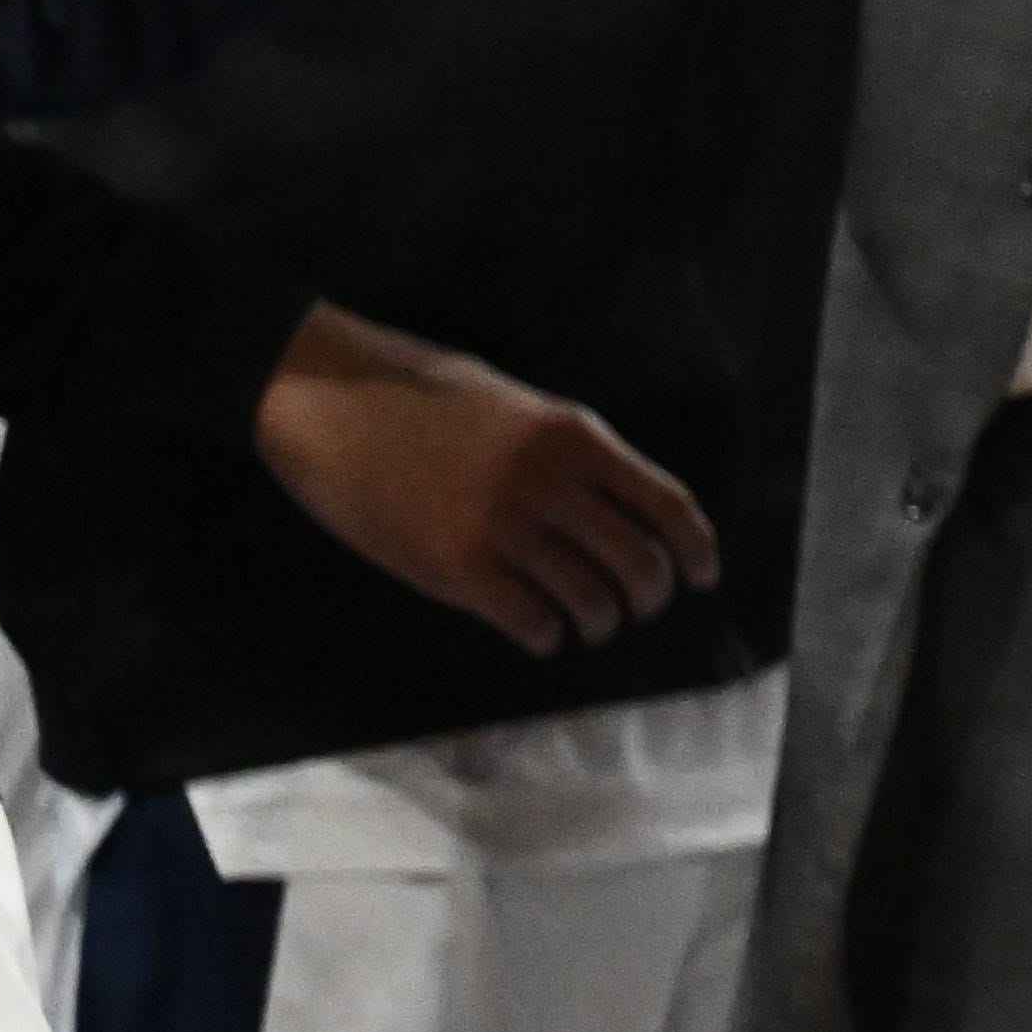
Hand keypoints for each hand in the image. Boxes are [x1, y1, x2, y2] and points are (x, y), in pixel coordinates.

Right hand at [252, 305, 722, 650]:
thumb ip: (569, 455)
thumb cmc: (421, 394)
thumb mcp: (517, 407)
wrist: (330, 399)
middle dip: (649, 599)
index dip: (696, 550)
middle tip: (635, 610)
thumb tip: (620, 508)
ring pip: (588, 601)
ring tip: (587, 625)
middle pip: (639, 564)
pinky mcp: (453, 567)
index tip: (702, 576)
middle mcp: (550, 484)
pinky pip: (528, 620)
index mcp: (575, 436)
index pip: (667, 505)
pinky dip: (545, 636)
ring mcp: (502, 528)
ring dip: (597, 624)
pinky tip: (538, 632)